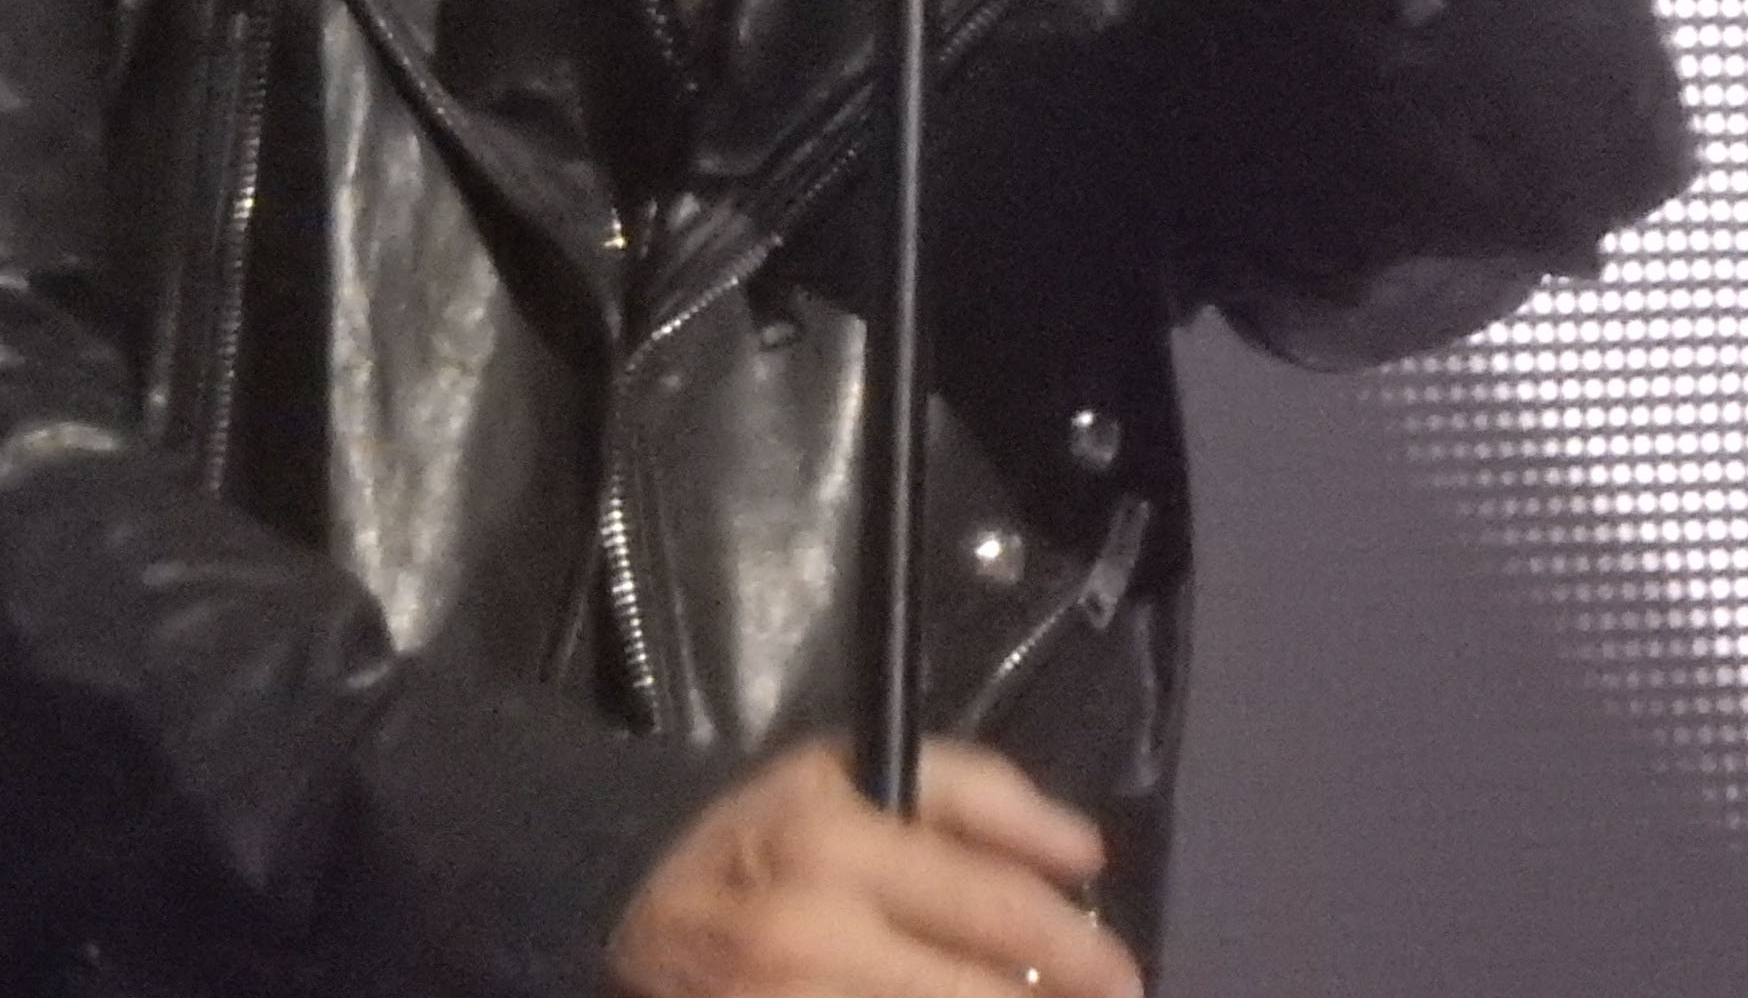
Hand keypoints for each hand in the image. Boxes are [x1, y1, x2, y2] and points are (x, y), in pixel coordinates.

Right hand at [606, 740, 1143, 997]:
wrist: (626, 914)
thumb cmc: (761, 838)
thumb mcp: (847, 772)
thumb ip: (973, 794)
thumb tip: (1086, 855)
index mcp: (832, 843)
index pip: (991, 907)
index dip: (1076, 948)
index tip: (1121, 974)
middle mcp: (811, 939)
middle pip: (981, 996)